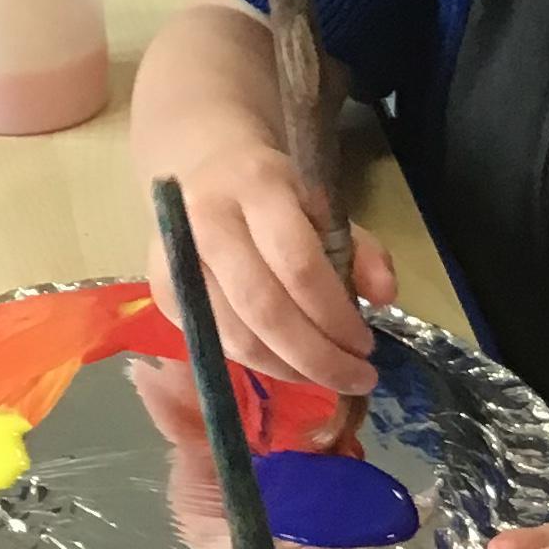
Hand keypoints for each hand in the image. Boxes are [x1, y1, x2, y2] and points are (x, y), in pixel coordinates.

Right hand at [146, 137, 397, 394]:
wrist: (205, 170)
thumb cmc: (277, 196)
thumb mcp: (324, 206)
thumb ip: (360, 248)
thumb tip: (385, 296)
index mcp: (257, 188)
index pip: (299, 265)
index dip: (336, 315)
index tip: (367, 345)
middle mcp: (207, 220)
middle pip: (265, 309)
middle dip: (317, 357)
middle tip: (357, 378)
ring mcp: (177, 258)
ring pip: (238, 337)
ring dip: (290, 369)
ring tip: (329, 377)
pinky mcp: (163, 291)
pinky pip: (218, 343)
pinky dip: (261, 363)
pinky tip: (292, 366)